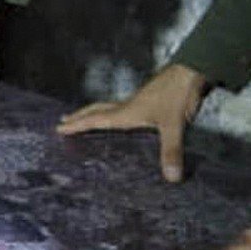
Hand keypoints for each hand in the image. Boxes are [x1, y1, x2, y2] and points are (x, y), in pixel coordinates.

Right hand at [56, 63, 210, 182]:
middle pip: (97, 110)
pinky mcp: (149, 100)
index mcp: (127, 112)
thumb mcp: (174, 125)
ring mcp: (139, 101)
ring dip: (94, 112)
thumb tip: (171, 179)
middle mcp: (128, 106)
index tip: (59, 128)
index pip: (96, 120)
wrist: (191, 71)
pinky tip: (121, 117)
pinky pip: (122, 108)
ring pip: (108, 107)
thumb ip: (171, 151)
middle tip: (63, 121)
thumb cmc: (177, 95)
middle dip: (80, 117)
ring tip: (84, 117)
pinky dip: (112, 113)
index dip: (78, 125)